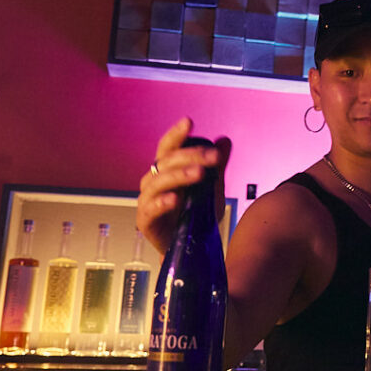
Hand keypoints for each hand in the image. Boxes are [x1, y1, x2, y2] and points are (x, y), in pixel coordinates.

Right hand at [136, 117, 231, 253]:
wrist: (191, 248)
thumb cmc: (196, 215)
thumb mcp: (212, 188)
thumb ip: (217, 165)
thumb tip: (224, 140)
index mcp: (166, 170)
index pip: (168, 147)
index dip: (176, 134)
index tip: (189, 121)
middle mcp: (153, 181)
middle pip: (166, 161)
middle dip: (191, 155)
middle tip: (213, 156)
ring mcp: (147, 200)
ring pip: (158, 181)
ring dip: (180, 175)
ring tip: (200, 174)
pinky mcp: (145, 221)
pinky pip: (150, 208)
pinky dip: (163, 202)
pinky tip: (176, 199)